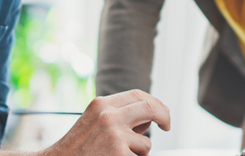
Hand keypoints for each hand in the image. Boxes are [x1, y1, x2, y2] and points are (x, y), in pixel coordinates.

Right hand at [44, 89, 169, 155]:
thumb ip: (117, 115)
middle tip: (167, 125)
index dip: (154, 102)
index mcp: (102, 104)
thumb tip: (148, 118)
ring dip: (138, 152)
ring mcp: (115, 135)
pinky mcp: (119, 153)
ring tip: (117, 155)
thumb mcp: (93, 121)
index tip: (161, 112)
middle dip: (164, 116)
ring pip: (146, 142)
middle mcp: (109, 115)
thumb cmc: (77, 147)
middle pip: (150, 107)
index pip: (137, 95)